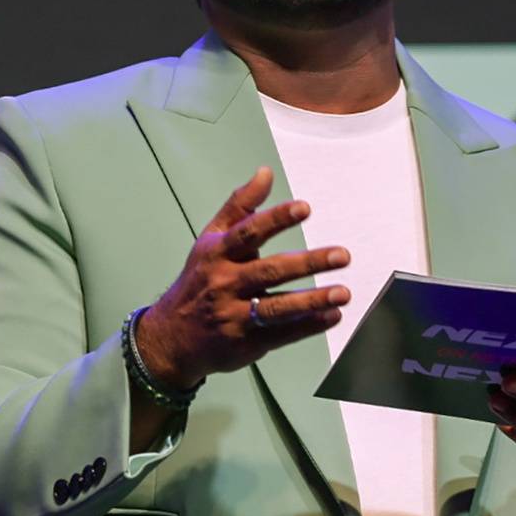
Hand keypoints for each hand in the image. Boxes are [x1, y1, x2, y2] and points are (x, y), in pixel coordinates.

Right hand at [133, 166, 350, 389]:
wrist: (172, 336)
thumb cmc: (200, 280)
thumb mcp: (212, 239)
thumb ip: (241, 205)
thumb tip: (266, 172)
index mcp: (218, 253)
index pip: (249, 232)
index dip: (276, 219)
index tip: (305, 207)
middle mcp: (225, 283)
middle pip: (270, 271)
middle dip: (308, 263)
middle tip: (342, 255)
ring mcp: (234, 316)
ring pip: (277, 308)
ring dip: (312, 300)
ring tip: (343, 293)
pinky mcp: (245, 343)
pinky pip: (281, 334)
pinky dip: (309, 326)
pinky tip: (332, 316)